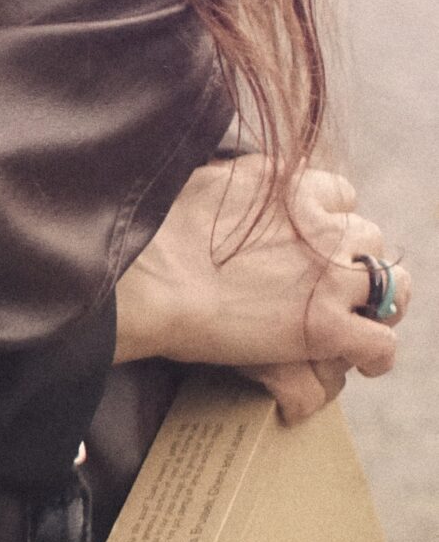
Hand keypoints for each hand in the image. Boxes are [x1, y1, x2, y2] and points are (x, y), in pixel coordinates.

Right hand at [114, 157, 406, 421]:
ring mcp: (328, 276)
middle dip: (352, 259)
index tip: (311, 240)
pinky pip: (381, 342)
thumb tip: (235, 188)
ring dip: (376, 301)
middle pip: (368, 236)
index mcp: (290, 184)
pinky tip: (360, 362)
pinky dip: (375, 354)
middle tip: (327, 283)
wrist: (149, 277)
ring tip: (357, 320)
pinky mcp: (327, 326)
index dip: (329, 219)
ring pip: (391, 285)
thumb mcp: (205, 179)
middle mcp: (320, 223)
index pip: (340, 193)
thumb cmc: (157, 231)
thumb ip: (239, 182)